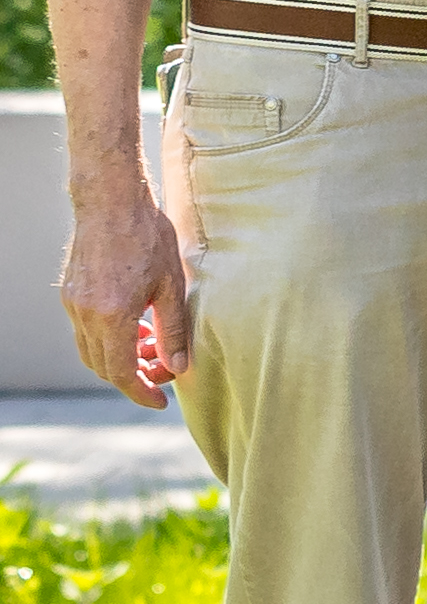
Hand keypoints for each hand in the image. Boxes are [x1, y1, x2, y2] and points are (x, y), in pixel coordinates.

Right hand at [61, 185, 186, 408]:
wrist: (111, 201)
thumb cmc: (148, 236)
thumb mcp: (171, 284)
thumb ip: (173, 329)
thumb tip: (179, 365)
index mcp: (111, 316)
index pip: (121, 372)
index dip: (140, 391)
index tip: (160, 402)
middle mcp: (85, 315)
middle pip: (103, 366)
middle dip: (132, 377)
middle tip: (161, 374)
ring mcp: (73, 305)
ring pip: (91, 350)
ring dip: (119, 358)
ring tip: (152, 348)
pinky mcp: (70, 294)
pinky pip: (86, 331)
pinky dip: (109, 338)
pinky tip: (136, 326)